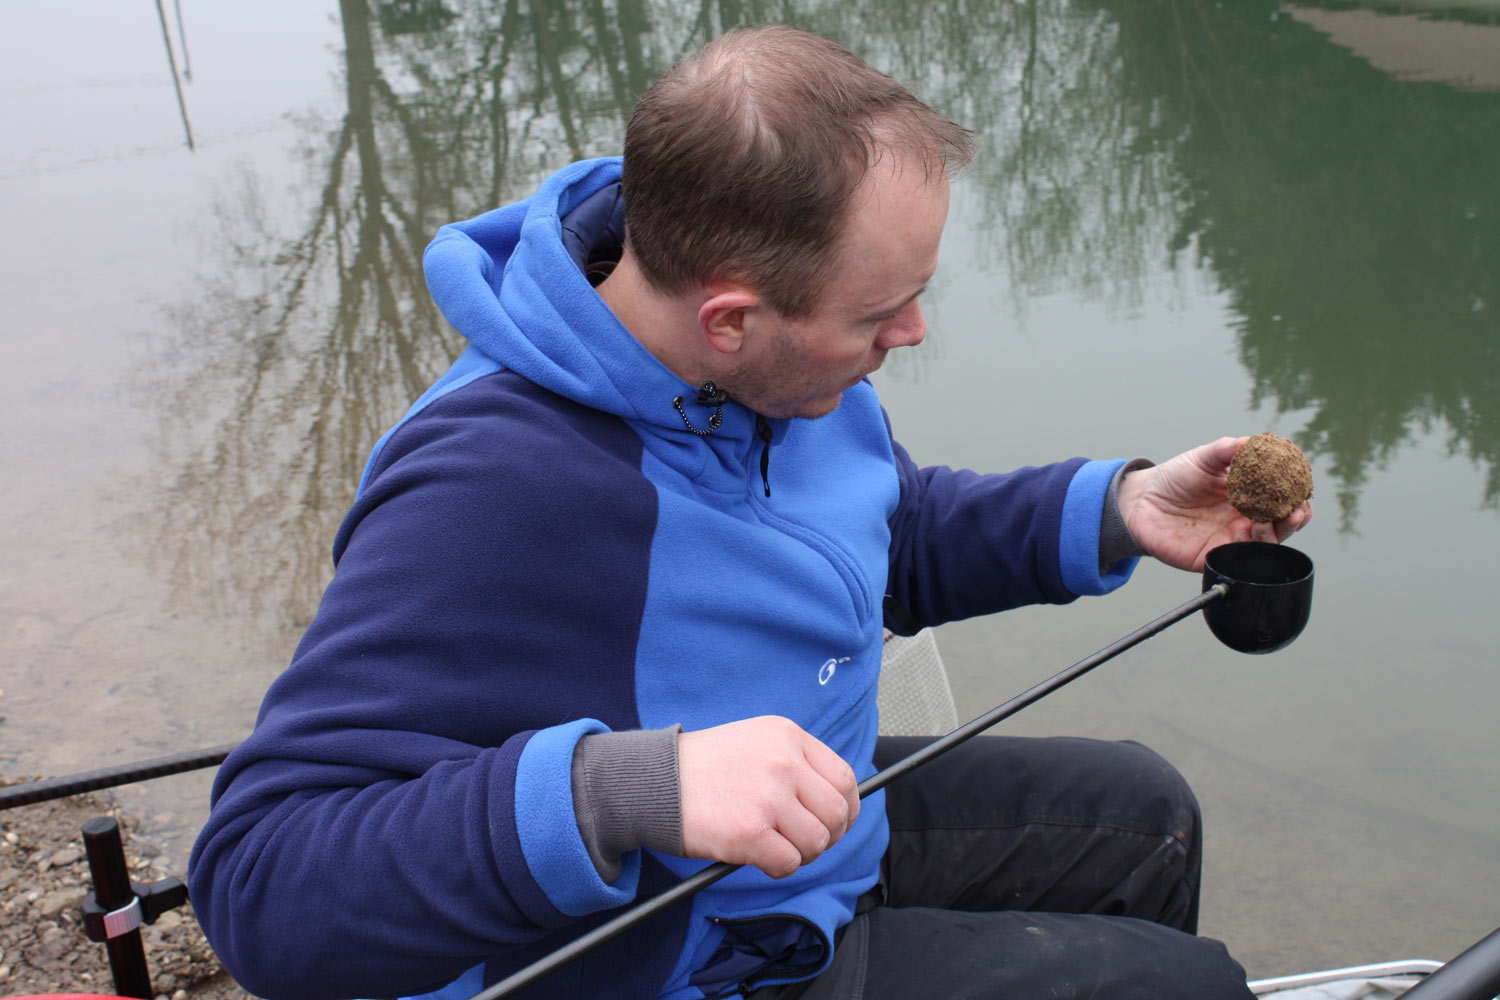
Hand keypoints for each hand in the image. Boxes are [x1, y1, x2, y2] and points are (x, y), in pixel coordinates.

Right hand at [678, 716, 859, 878]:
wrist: (655, 781)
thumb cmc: (703, 767)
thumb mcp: (755, 741)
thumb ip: (793, 762)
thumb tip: (834, 801)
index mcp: (788, 737)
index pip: (844, 778)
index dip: (847, 807)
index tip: (839, 822)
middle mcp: (784, 763)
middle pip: (836, 813)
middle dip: (827, 836)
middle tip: (805, 842)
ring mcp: (768, 797)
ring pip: (817, 842)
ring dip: (802, 854)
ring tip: (777, 848)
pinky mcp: (750, 832)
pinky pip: (789, 863)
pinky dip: (779, 868)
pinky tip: (759, 857)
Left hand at [1118, 436, 1312, 571]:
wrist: (1141, 502)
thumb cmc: (1174, 477)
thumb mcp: (1203, 457)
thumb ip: (1228, 449)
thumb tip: (1257, 440)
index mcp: (1249, 492)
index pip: (1284, 495)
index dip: (1298, 492)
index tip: (1303, 486)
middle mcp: (1246, 516)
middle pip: (1284, 521)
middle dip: (1296, 515)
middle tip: (1296, 509)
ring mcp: (1234, 537)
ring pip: (1270, 541)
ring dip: (1280, 531)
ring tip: (1275, 519)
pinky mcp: (1218, 555)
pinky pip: (1244, 557)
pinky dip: (1256, 546)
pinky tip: (1254, 531)